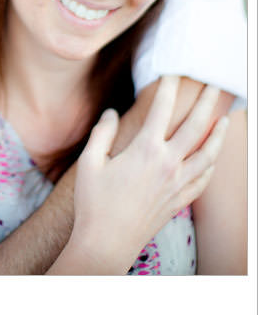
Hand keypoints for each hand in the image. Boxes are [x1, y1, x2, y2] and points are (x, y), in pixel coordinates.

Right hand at [60, 76, 227, 273]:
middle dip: (205, 103)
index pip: (161, 110)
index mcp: (145, 150)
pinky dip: (211, 165)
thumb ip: (102, 133)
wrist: (107, 241)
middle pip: (196, 127)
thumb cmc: (94, 202)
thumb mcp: (89, 162)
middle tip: (212, 85)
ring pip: (208, 154)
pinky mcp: (179, 200)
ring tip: (225, 118)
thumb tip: (112, 113)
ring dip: (219, 134)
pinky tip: (213, 158)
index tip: (171, 73)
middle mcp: (167, 164)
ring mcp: (177, 184)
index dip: (168, 88)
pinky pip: (203, 179)